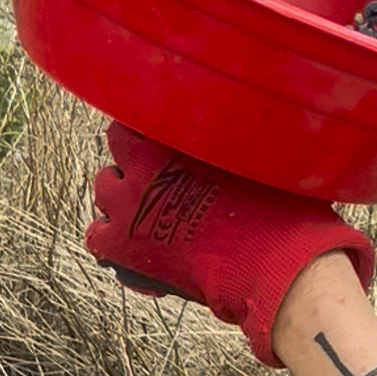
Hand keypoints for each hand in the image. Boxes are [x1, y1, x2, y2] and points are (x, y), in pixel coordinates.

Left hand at [84, 124, 373, 366]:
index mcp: (176, 137)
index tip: (170, 133)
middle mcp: (144, 165)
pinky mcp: (122, 247)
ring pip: (103, 186)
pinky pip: (96, 236)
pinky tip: (132, 245)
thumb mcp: (270, 158)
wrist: (271, 263)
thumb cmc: (280, 208)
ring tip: (149, 207)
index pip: (143, 112)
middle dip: (136, 153)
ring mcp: (128, 206)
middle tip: (162, 169)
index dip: (155, 123)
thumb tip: (262, 125)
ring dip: (121, 192)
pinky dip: (110, 238)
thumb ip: (246, 139)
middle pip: (118, 143)